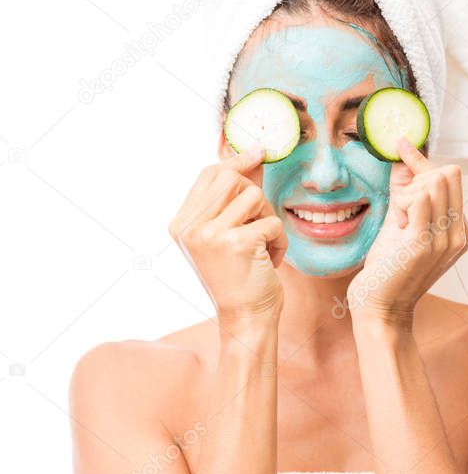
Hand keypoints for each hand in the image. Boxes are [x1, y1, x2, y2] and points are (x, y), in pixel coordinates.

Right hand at [168, 148, 288, 332]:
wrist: (245, 319)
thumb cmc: (241, 278)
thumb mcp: (229, 234)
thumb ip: (235, 198)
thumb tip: (253, 157)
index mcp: (181, 224)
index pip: (209, 175)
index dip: (236, 163)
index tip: (259, 153)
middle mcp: (189, 228)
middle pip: (231, 178)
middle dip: (255, 197)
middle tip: (259, 226)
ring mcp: (209, 234)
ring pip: (254, 196)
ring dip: (269, 220)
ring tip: (263, 247)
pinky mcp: (235, 243)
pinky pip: (271, 222)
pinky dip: (279, 242)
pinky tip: (270, 262)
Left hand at [347, 137, 467, 326]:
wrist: (380, 309)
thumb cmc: (388, 271)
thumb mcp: (400, 224)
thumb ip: (405, 193)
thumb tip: (401, 159)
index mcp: (461, 231)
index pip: (451, 178)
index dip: (423, 160)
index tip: (402, 145)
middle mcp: (460, 234)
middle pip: (448, 173)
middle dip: (417, 178)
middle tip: (401, 208)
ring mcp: (446, 239)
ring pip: (433, 181)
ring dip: (407, 195)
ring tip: (400, 223)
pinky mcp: (425, 243)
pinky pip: (418, 198)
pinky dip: (402, 204)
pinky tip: (398, 226)